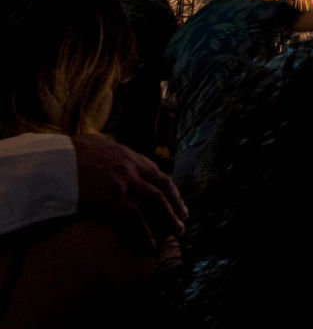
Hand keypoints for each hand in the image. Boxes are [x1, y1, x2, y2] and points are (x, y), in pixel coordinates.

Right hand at [72, 135, 186, 253]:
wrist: (51, 160)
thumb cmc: (66, 153)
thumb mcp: (93, 144)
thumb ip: (107, 151)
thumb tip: (108, 152)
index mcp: (127, 155)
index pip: (155, 172)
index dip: (167, 187)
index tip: (174, 199)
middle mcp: (131, 167)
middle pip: (162, 186)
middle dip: (175, 203)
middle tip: (183, 217)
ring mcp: (124, 183)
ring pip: (156, 202)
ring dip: (169, 218)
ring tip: (178, 232)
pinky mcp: (112, 199)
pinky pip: (135, 219)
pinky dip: (145, 234)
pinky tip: (150, 246)